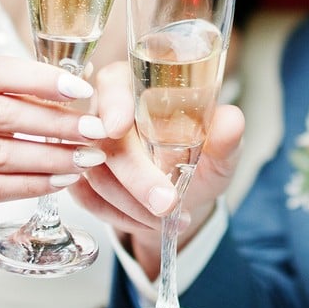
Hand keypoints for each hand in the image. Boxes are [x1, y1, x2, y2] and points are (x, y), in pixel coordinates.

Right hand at [0, 54, 108, 234]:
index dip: (42, 79)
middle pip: (2, 113)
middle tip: (95, 131)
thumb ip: (20, 89)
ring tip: (85, 159)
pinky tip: (59, 182)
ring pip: (0, 154)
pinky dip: (32, 185)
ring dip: (51, 157)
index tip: (84, 91)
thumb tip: (86, 75)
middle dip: (57, 123)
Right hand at [69, 60, 245, 271]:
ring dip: (133, 204)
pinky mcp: (77, 176)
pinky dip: (121, 217)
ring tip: (170, 216)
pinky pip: (87, 199)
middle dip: (136, 177)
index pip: (115, 84)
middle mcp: (104, 109)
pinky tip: (150, 222)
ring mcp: (85, 144)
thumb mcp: (221, 151)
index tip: (117, 127)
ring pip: (95, 174)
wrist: (185, 196)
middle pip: (104, 138)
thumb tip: (231, 121)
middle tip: (167, 204)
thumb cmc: (201, 160)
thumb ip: (226, 136)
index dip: (113, 104)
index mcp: (138, 85)